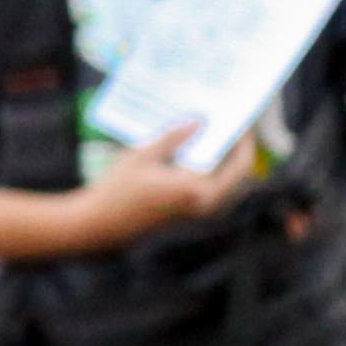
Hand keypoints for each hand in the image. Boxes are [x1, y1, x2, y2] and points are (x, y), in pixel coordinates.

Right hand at [65, 126, 267, 249]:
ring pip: (230, 184)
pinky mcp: (189, 213)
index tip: (241, 122)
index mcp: (197, 190)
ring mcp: (198, 211)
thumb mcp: (142, 156)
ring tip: (217, 137)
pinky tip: (198, 154)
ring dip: (227, 161)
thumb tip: (200, 120)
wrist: (100, 225)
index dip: (245, 142)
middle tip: (232, 126)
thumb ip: (173, 137)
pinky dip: (215, 172)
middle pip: (240, 175)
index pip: (240, 164)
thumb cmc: (116, 190)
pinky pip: (215, 190)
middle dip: (239, 150)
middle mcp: (204, 204)